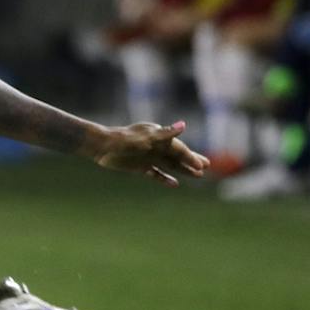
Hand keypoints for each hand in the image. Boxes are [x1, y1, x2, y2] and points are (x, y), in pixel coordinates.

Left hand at [92, 119, 207, 187]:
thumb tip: (183, 125)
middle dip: (191, 161)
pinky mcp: (140, 166)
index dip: (191, 157)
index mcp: (159, 137)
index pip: (179, 149)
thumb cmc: (124, 140)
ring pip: (169, 165)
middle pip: (177, 156)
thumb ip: (165, 134)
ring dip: (182, 170)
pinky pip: (156, 173)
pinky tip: (175, 184)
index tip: (202, 166)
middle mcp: (156, 146)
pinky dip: (165, 177)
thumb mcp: (146, 138)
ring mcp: (148, 157)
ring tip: (198, 176)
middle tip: (208, 167)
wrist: (101, 146)